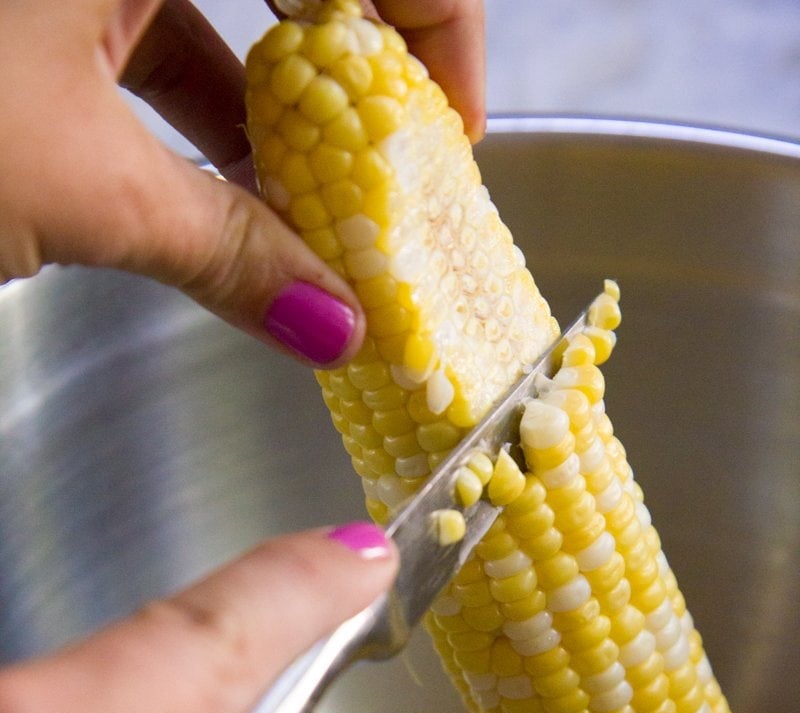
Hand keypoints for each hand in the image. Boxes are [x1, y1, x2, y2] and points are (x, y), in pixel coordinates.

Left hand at [0, 1, 484, 365]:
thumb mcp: (82, 188)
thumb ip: (218, 247)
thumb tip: (330, 322)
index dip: (437, 22)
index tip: (455, 130)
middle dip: (360, 72)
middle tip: (392, 166)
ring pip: (222, 2)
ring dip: (272, 106)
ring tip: (309, 209)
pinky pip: (150, 20)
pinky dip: (198, 102)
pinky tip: (222, 187)